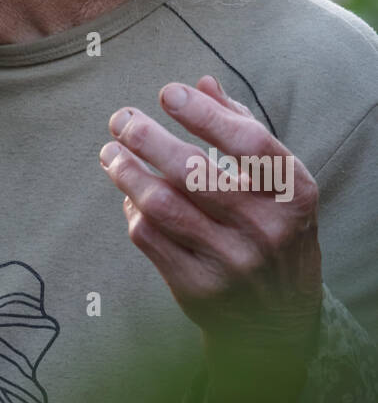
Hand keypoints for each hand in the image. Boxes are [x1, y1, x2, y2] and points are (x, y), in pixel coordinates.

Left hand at [98, 75, 321, 355]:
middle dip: (147, 138)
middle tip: (121, 119)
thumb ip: (242, 129)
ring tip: (110, 152)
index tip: (168, 93)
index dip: (205, 113)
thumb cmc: (273, 229)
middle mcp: (266, 229)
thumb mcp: (278, 183)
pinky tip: (128, 193)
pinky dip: (132, 209)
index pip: (247, 143)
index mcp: (293, 194)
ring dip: (127, 172)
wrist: (280, 320)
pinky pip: (149, 237)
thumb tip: (202, 83)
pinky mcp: (198, 288)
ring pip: (162, 204)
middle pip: (193, 172)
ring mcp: (231, 262)